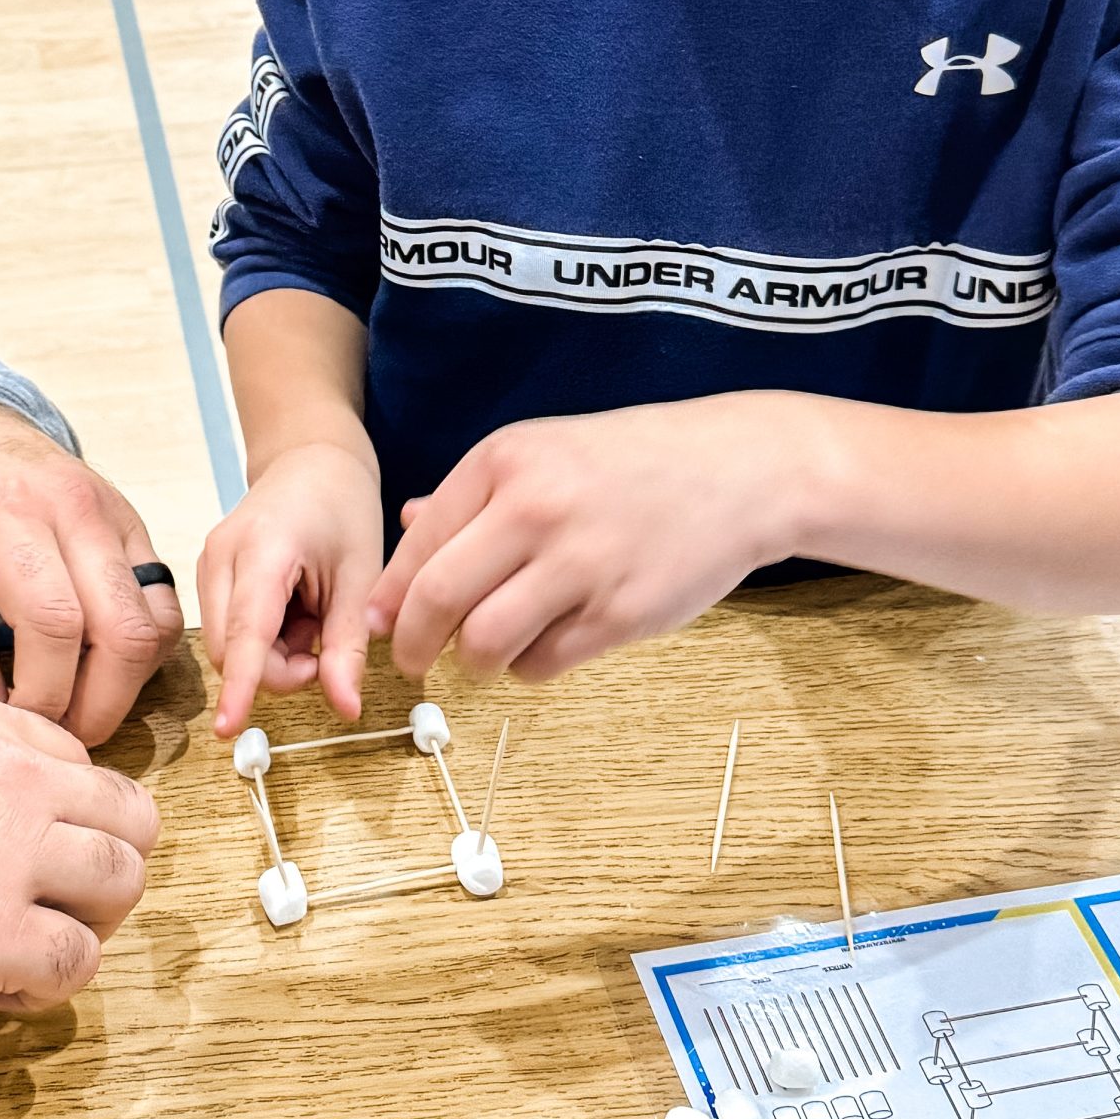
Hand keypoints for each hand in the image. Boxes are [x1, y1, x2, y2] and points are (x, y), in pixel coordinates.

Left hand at [0, 397, 182, 746]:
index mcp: (8, 516)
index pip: (54, 624)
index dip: (43, 695)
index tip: (15, 723)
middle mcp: (76, 509)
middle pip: (122, 632)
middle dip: (96, 705)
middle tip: (56, 734)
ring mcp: (116, 516)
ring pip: (155, 625)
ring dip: (125, 684)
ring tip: (75, 703)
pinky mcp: (137, 528)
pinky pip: (163, 605)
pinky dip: (141, 651)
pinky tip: (96, 666)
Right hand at [0, 686, 160, 1040]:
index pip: (81, 764)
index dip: (61, 822)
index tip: (23, 860)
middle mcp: (9, 773)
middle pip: (130, 818)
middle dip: (100, 870)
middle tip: (52, 910)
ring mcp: (7, 851)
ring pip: (121, 884)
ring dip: (84, 926)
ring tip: (24, 953)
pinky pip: (76, 960)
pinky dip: (47, 985)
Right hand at [196, 439, 384, 735]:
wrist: (312, 460)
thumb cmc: (341, 507)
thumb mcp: (361, 576)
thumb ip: (349, 645)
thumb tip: (346, 709)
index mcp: (263, 547)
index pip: (248, 631)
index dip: (241, 685)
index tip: (230, 729)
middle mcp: (221, 555)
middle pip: (233, 651)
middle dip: (278, 670)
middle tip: (324, 648)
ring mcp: (208, 564)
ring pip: (228, 647)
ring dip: (271, 655)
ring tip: (310, 617)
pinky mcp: (208, 575)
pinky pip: (228, 631)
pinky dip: (262, 639)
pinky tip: (290, 611)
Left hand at [366, 394, 805, 681]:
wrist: (740, 469)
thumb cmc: (632, 461)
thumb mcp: (544, 451)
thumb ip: (473, 494)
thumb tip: (406, 525)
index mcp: (504, 462)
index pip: (418, 546)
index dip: (389, 597)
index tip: (379, 622)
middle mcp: (534, 509)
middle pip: (437, 601)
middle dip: (413, 645)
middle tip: (414, 662)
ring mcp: (580, 564)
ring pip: (484, 644)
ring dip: (473, 663)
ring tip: (487, 652)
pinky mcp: (621, 614)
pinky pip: (542, 664)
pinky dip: (529, 667)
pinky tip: (545, 643)